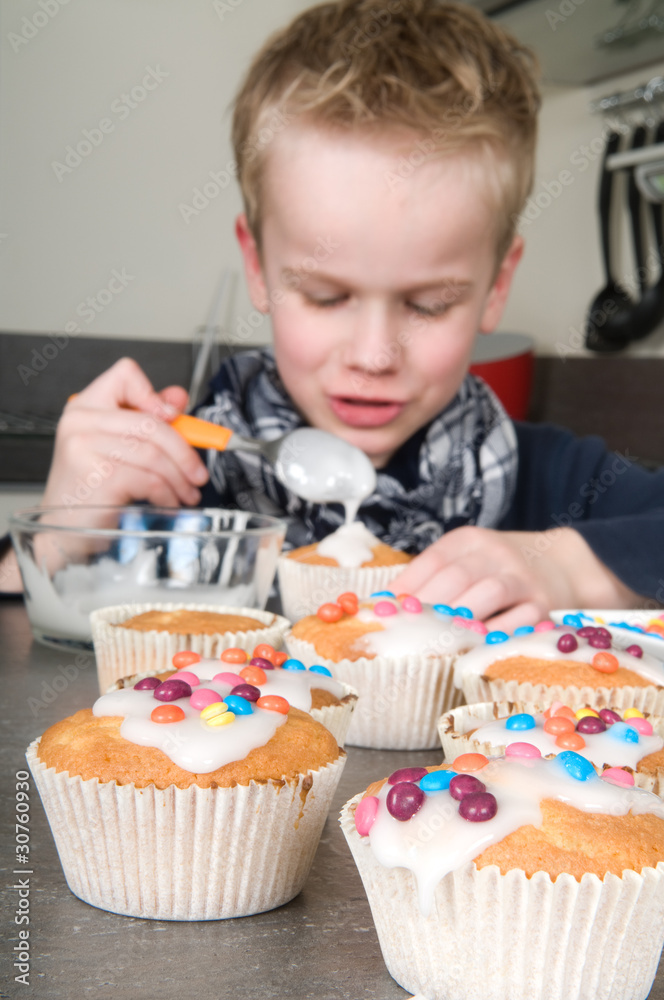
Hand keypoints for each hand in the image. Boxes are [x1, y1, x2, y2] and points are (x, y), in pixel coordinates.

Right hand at [42, 358, 208, 508]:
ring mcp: (84, 448)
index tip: (174, 418)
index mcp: (86, 406)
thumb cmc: (90, 489)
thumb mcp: (117, 448)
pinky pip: (149, 480)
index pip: (125, 375)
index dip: (154, 395)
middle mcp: (81, 422)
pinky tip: (169, 502)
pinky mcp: (96, 477)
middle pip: (151, 423)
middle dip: (185, 452)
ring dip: (180, 479)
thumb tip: (178, 397)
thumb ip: (148, 419)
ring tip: (187, 493)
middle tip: (198, 473)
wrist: (62, 530)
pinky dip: (167, 495)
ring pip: (154, 455)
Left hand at [389, 525, 641, 630]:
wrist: (562, 565)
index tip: (383, 613)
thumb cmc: (498, 569)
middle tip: (403, 632)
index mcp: (470, 540)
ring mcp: (522, 578)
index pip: (433, 561)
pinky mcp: (544, 604)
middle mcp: (496, 553)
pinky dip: (494, 635)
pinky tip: (472, 647)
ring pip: (488, 593)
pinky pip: (517, 620)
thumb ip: (432, 579)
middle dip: (427, 606)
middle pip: (457, 577)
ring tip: (432, 641)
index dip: (406, 587)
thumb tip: (385, 607)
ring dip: (459, 619)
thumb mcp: (468, 560)